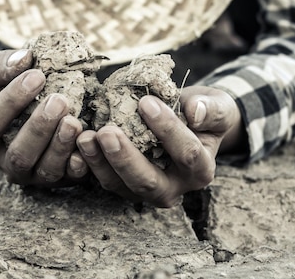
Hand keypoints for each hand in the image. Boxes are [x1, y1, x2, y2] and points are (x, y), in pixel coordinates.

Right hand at [0, 49, 88, 185]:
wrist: (28, 108)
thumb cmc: (6, 88)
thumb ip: (2, 64)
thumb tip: (24, 58)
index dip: (13, 100)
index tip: (37, 75)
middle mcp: (6, 164)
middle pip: (19, 154)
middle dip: (39, 128)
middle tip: (59, 101)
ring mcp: (34, 175)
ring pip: (45, 170)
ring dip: (61, 147)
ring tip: (74, 121)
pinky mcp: (61, 179)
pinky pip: (71, 178)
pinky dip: (80, 164)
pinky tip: (88, 144)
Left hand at [76, 86, 244, 206]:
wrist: (190, 123)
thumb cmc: (203, 113)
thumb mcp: (217, 106)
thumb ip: (210, 109)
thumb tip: (195, 111)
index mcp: (201, 170)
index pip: (186, 154)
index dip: (167, 129)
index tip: (146, 103)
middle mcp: (175, 188)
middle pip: (149, 182)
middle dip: (125, 158)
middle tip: (106, 132)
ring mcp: (146, 191)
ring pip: (121, 185)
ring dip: (100, 163)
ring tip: (84, 137)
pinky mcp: (124, 185)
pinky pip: (105, 180)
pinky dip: (89, 163)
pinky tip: (76, 143)